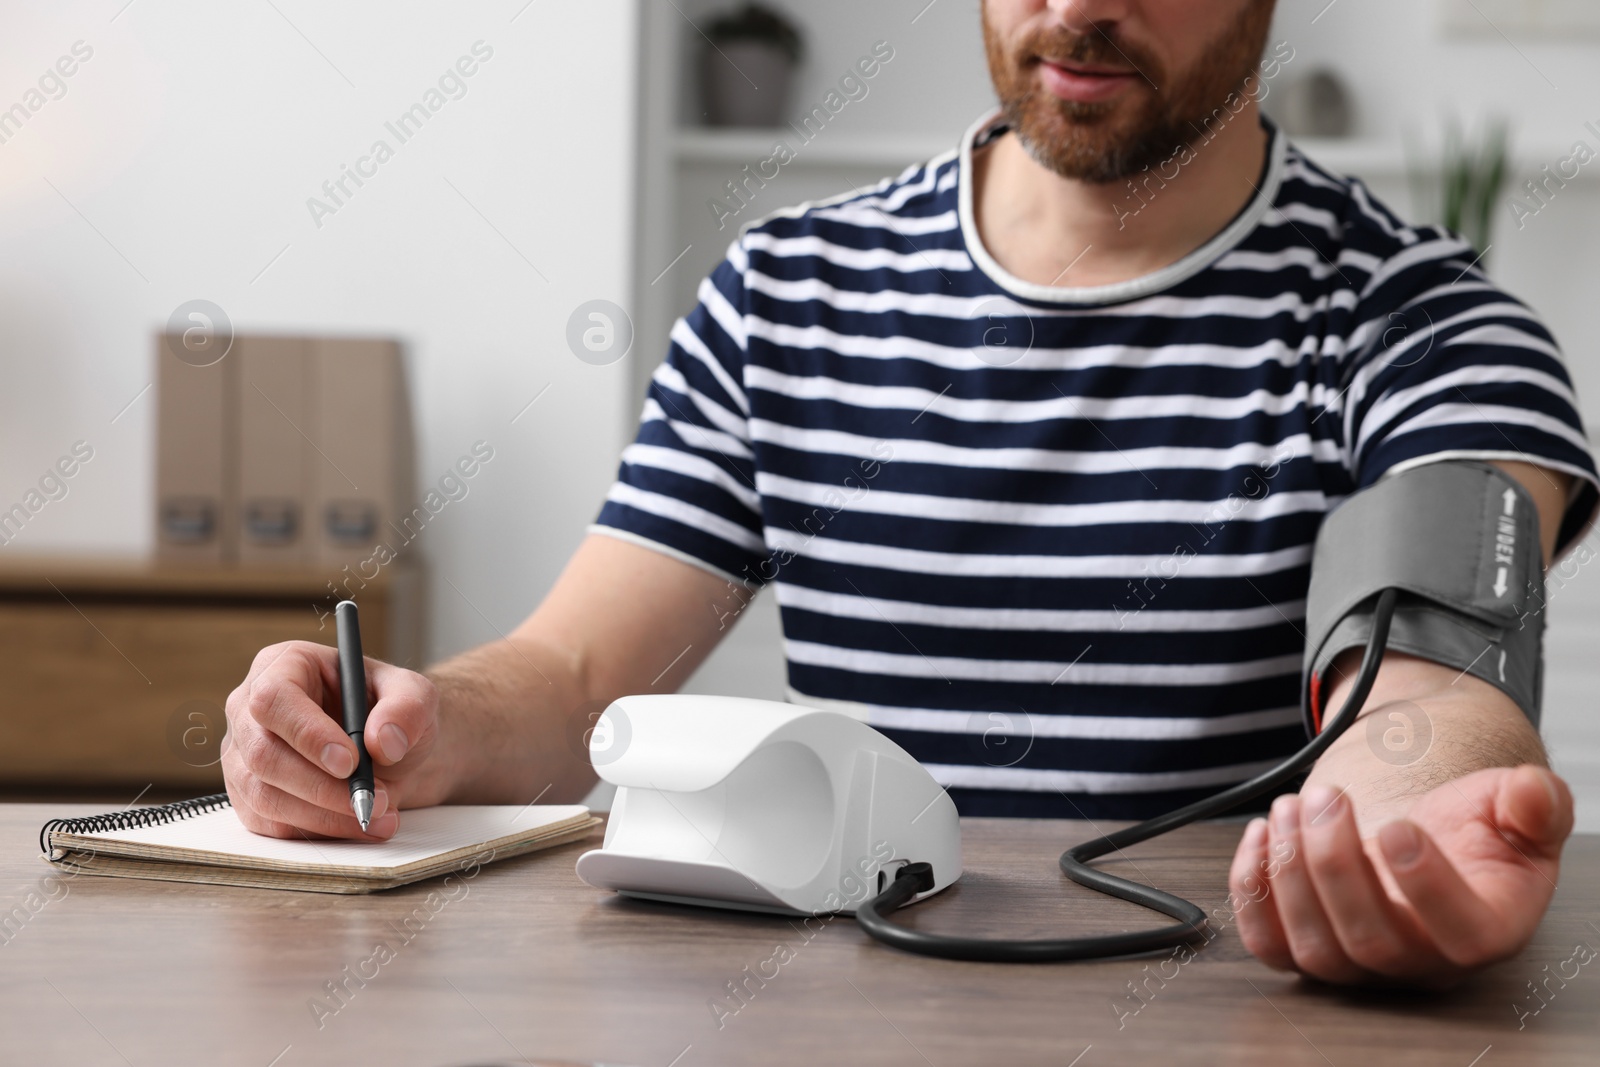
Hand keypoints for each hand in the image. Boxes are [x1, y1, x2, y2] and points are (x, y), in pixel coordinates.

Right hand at [222, 641, 443, 839]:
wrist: (389, 749)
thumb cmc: (390, 711)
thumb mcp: (415, 695)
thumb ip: (407, 708)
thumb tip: (384, 741)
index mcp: (284, 665)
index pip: (273, 699)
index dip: (307, 734)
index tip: (350, 762)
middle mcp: (250, 709)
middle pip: (263, 754)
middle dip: (322, 786)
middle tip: (375, 799)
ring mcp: (243, 755)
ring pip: (263, 796)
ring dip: (324, 815)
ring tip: (378, 814)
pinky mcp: (248, 796)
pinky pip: (269, 824)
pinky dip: (317, 832)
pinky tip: (359, 826)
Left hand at [1229, 764, 1573, 986]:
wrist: (1423, 837)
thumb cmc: (1472, 832)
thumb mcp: (1515, 810)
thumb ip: (1534, 804)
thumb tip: (1533, 792)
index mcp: (1485, 932)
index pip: (1461, 935)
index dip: (1425, 883)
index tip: (1397, 823)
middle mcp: (1421, 962)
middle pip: (1371, 942)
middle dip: (1335, 861)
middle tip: (1325, 797)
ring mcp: (1359, 966)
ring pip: (1316, 948)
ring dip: (1289, 871)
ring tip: (1289, 806)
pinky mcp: (1308, 951)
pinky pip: (1270, 946)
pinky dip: (1252, 892)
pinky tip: (1259, 835)